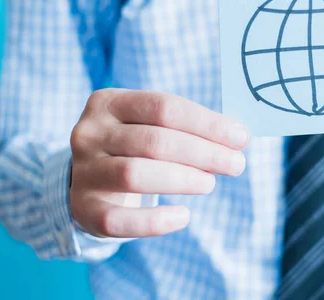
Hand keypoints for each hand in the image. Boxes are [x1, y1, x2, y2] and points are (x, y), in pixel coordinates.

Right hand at [69, 89, 248, 237]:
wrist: (89, 176)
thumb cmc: (134, 145)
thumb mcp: (152, 125)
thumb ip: (188, 127)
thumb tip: (236, 136)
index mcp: (109, 102)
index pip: (163, 107)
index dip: (206, 123)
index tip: (240, 137)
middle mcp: (89, 133)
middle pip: (153, 141)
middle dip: (203, 153)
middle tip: (236, 164)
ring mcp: (83, 171)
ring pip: (135, 174)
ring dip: (182, 179)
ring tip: (210, 183)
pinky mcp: (83, 208)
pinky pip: (118, 220)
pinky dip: (154, 221)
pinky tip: (183, 217)